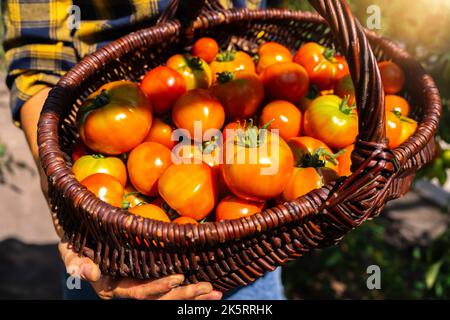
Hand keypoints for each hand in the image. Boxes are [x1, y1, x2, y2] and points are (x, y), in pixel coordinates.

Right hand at [59, 241, 222, 299]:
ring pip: (169, 296)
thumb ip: (75, 263)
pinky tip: (207, 290)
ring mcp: (141, 287)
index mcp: (115, 288)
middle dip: (185, 295)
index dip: (159, 286)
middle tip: (209, 290)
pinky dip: (188, 290)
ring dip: (192, 296)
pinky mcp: (148, 279)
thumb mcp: (70, 254)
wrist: (81, 249)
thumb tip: (87, 271)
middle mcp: (130, 291)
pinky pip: (170, 289)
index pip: (140, 292)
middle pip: (161, 298)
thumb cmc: (75, 250)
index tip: (179, 278)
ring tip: (215, 294)